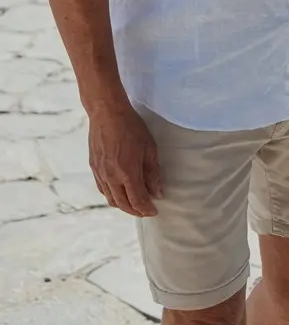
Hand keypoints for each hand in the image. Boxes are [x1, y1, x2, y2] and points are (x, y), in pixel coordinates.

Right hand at [88, 100, 162, 216]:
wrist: (107, 113)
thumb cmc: (131, 127)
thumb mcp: (149, 148)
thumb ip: (153, 173)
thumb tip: (158, 193)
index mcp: (127, 173)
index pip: (138, 200)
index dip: (147, 209)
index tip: (154, 211)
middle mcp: (111, 177)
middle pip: (123, 204)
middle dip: (135, 211)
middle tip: (145, 211)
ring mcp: (100, 173)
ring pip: (111, 199)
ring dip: (123, 205)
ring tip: (134, 204)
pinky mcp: (94, 168)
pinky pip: (103, 189)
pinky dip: (112, 196)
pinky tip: (119, 192)